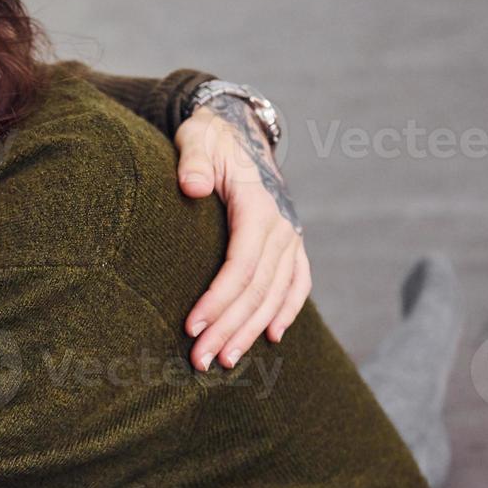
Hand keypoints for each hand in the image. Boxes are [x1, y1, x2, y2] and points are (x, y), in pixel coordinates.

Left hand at [173, 95, 310, 371]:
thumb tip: (190, 186)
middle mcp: (281, 225)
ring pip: (276, 292)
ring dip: (252, 330)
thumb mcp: (196, 140)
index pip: (242, 263)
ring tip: (225, 360)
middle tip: (201, 360)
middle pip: (258, 287)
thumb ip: (193, 162)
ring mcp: (289, 234)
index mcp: (258, 205)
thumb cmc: (210, 139)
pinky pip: (297, 281)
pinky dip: (288, 309)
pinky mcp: (289, 240)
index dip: (220, 298)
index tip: (193, 325)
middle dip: (230, 327)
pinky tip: (272, 336)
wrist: (238, 128)